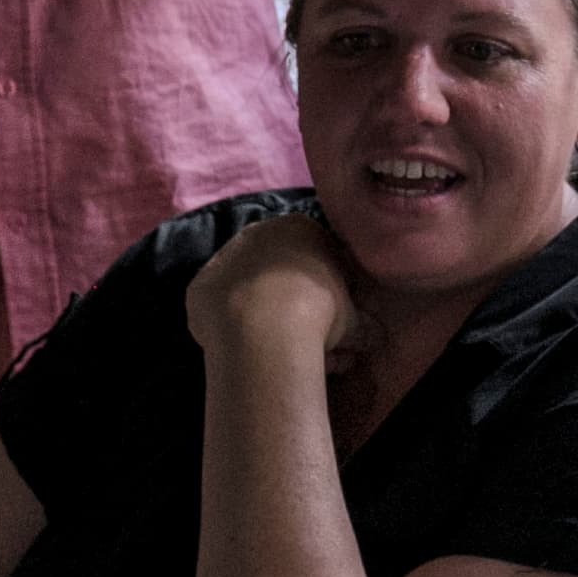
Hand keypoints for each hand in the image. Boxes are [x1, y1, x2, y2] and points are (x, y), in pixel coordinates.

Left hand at [186, 214, 359, 362]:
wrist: (263, 327)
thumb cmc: (319, 311)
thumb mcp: (354, 318)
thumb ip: (364, 323)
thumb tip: (377, 336)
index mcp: (302, 227)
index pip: (318, 252)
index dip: (326, 286)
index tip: (331, 315)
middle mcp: (260, 232)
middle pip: (278, 268)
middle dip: (291, 300)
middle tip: (303, 336)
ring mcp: (224, 257)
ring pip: (248, 288)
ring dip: (261, 314)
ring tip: (275, 349)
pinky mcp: (199, 286)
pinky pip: (220, 307)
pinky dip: (231, 324)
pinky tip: (245, 346)